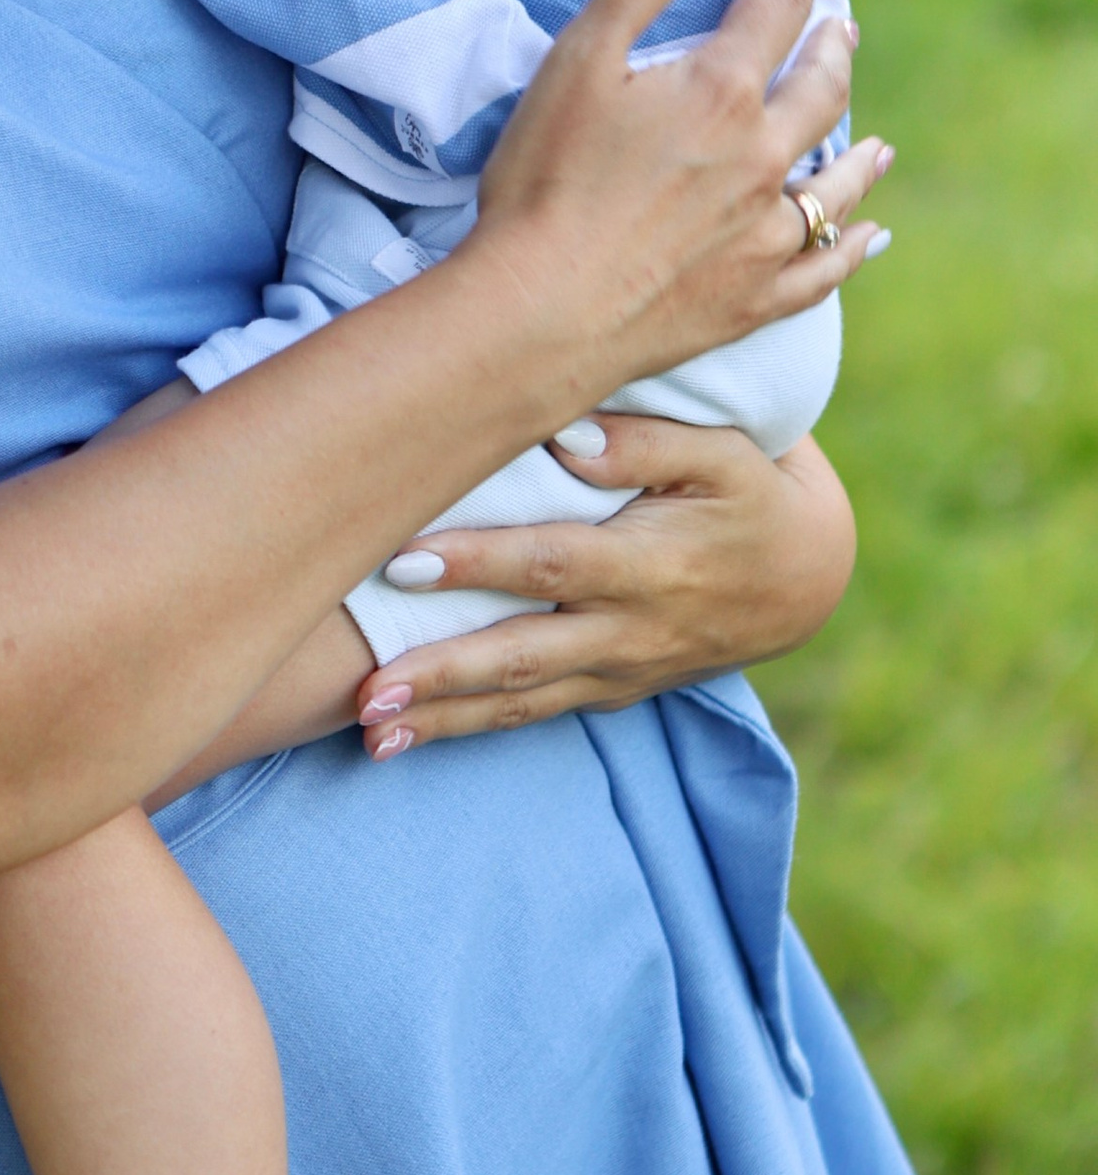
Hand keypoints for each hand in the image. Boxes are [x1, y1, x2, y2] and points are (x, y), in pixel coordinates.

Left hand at [353, 420, 856, 754]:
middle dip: (443, 674)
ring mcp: (620, 670)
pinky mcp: (612, 692)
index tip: (400, 562)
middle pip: (524, 656)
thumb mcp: (724, 453)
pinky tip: (408, 738)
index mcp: (650, 562)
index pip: (551, 563)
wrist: (808, 575)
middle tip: (366, 691)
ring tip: (371, 734)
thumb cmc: (750, 492)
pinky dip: (470, 729)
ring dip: (444, 719)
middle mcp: (630, 629)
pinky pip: (535, 716)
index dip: (477, 563)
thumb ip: (647, 441)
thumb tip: (565, 435)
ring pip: (522, 702)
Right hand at [470, 0, 886, 417]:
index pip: (774, 6)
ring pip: (838, 181)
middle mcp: (763, 157)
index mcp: (721, 91)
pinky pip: (825, 268)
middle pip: (820, 89)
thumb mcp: (581, 57)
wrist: (541, 310)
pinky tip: (871, 236)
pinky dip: (853, 248)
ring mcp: (765, 232)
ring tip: (877, 137)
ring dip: (860, 150)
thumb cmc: (544, 179)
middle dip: (831, 48)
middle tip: (839, 28)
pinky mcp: (754, 296)